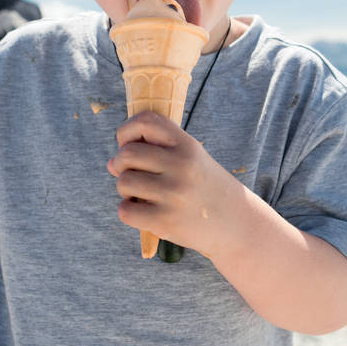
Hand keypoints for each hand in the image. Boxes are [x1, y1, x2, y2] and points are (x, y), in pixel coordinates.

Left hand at [106, 111, 245, 257]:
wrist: (236, 224)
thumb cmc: (206, 188)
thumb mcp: (191, 158)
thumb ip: (154, 153)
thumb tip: (110, 163)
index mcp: (187, 145)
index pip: (145, 121)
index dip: (127, 131)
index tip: (129, 144)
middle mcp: (181, 165)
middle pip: (127, 154)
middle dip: (121, 164)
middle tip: (132, 174)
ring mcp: (173, 194)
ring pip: (123, 182)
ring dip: (125, 189)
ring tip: (141, 195)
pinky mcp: (166, 221)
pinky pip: (125, 211)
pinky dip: (128, 211)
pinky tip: (143, 212)